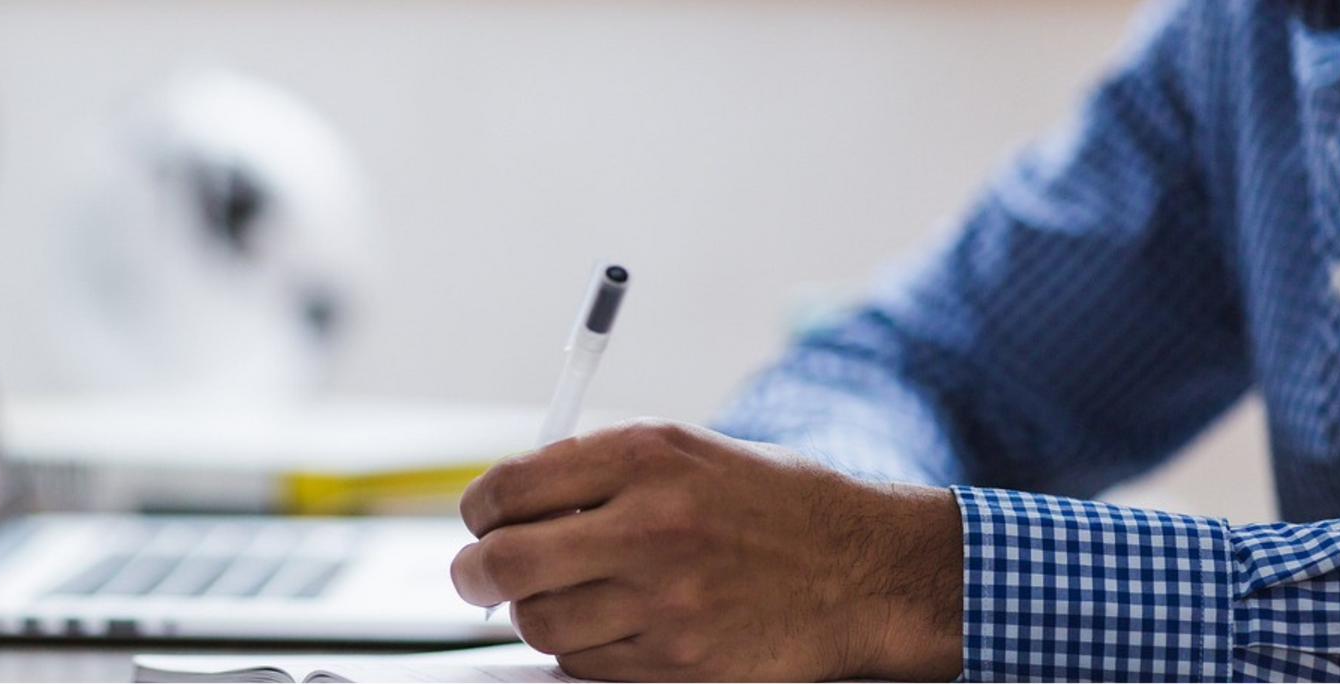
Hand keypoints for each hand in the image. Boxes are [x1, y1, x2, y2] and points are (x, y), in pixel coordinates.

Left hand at [451, 419, 962, 681]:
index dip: (478, 510)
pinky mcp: (679, 662)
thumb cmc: (774, 506)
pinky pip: (585, 665)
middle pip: (504, 562)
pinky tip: (612, 625)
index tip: (481, 521)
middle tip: (477, 575)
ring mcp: (664, 600)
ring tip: (562, 597)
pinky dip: (582, 649)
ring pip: (538, 623)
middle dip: (474, 572)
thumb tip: (508, 504)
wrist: (865, 570)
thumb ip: (598, 470)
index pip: (509, 488)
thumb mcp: (688, 453)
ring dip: (534, 613)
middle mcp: (650, 524)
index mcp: (645, 456)